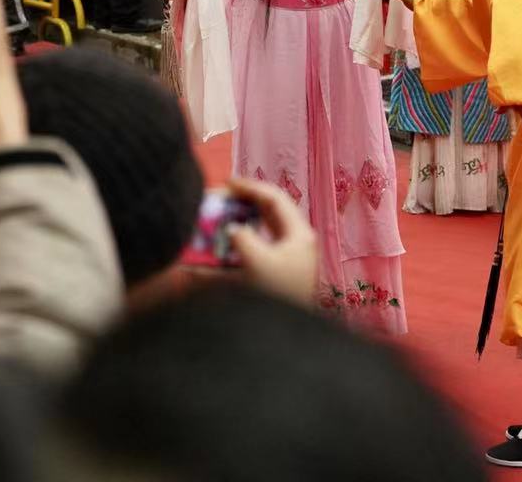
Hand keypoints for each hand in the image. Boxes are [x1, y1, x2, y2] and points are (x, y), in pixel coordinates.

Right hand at [226, 176, 318, 307]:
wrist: (288, 338)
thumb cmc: (278, 295)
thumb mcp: (257, 261)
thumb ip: (241, 237)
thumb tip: (233, 230)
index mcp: (299, 235)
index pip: (275, 199)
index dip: (251, 187)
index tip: (227, 183)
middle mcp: (297, 244)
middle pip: (270, 213)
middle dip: (245, 204)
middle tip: (223, 199)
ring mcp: (289, 261)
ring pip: (263, 232)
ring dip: (241, 225)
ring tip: (221, 219)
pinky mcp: (278, 276)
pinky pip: (257, 253)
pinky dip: (240, 248)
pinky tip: (224, 250)